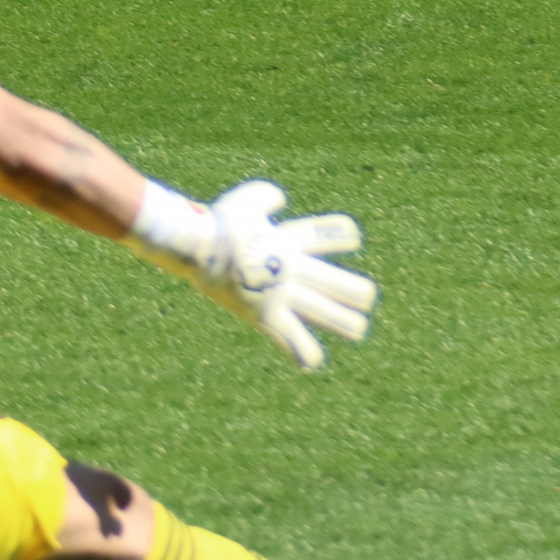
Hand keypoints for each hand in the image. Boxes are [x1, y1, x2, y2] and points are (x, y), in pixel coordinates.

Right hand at [129, 179, 376, 370]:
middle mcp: (294, 269)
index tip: (348, 238)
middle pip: (343, 285)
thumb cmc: (217, 221)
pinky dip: (301, 351)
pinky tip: (311, 363)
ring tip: (358, 329)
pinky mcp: (263, 315)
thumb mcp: (245, 199)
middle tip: (363, 298)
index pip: (336, 235)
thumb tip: (278, 200)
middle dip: (357, 293)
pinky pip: (289, 339)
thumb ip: (266, 196)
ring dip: (347, 324)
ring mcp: (281, 294)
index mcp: (292, 240)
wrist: (197, 245)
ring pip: (327, 314)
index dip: (344, 235)